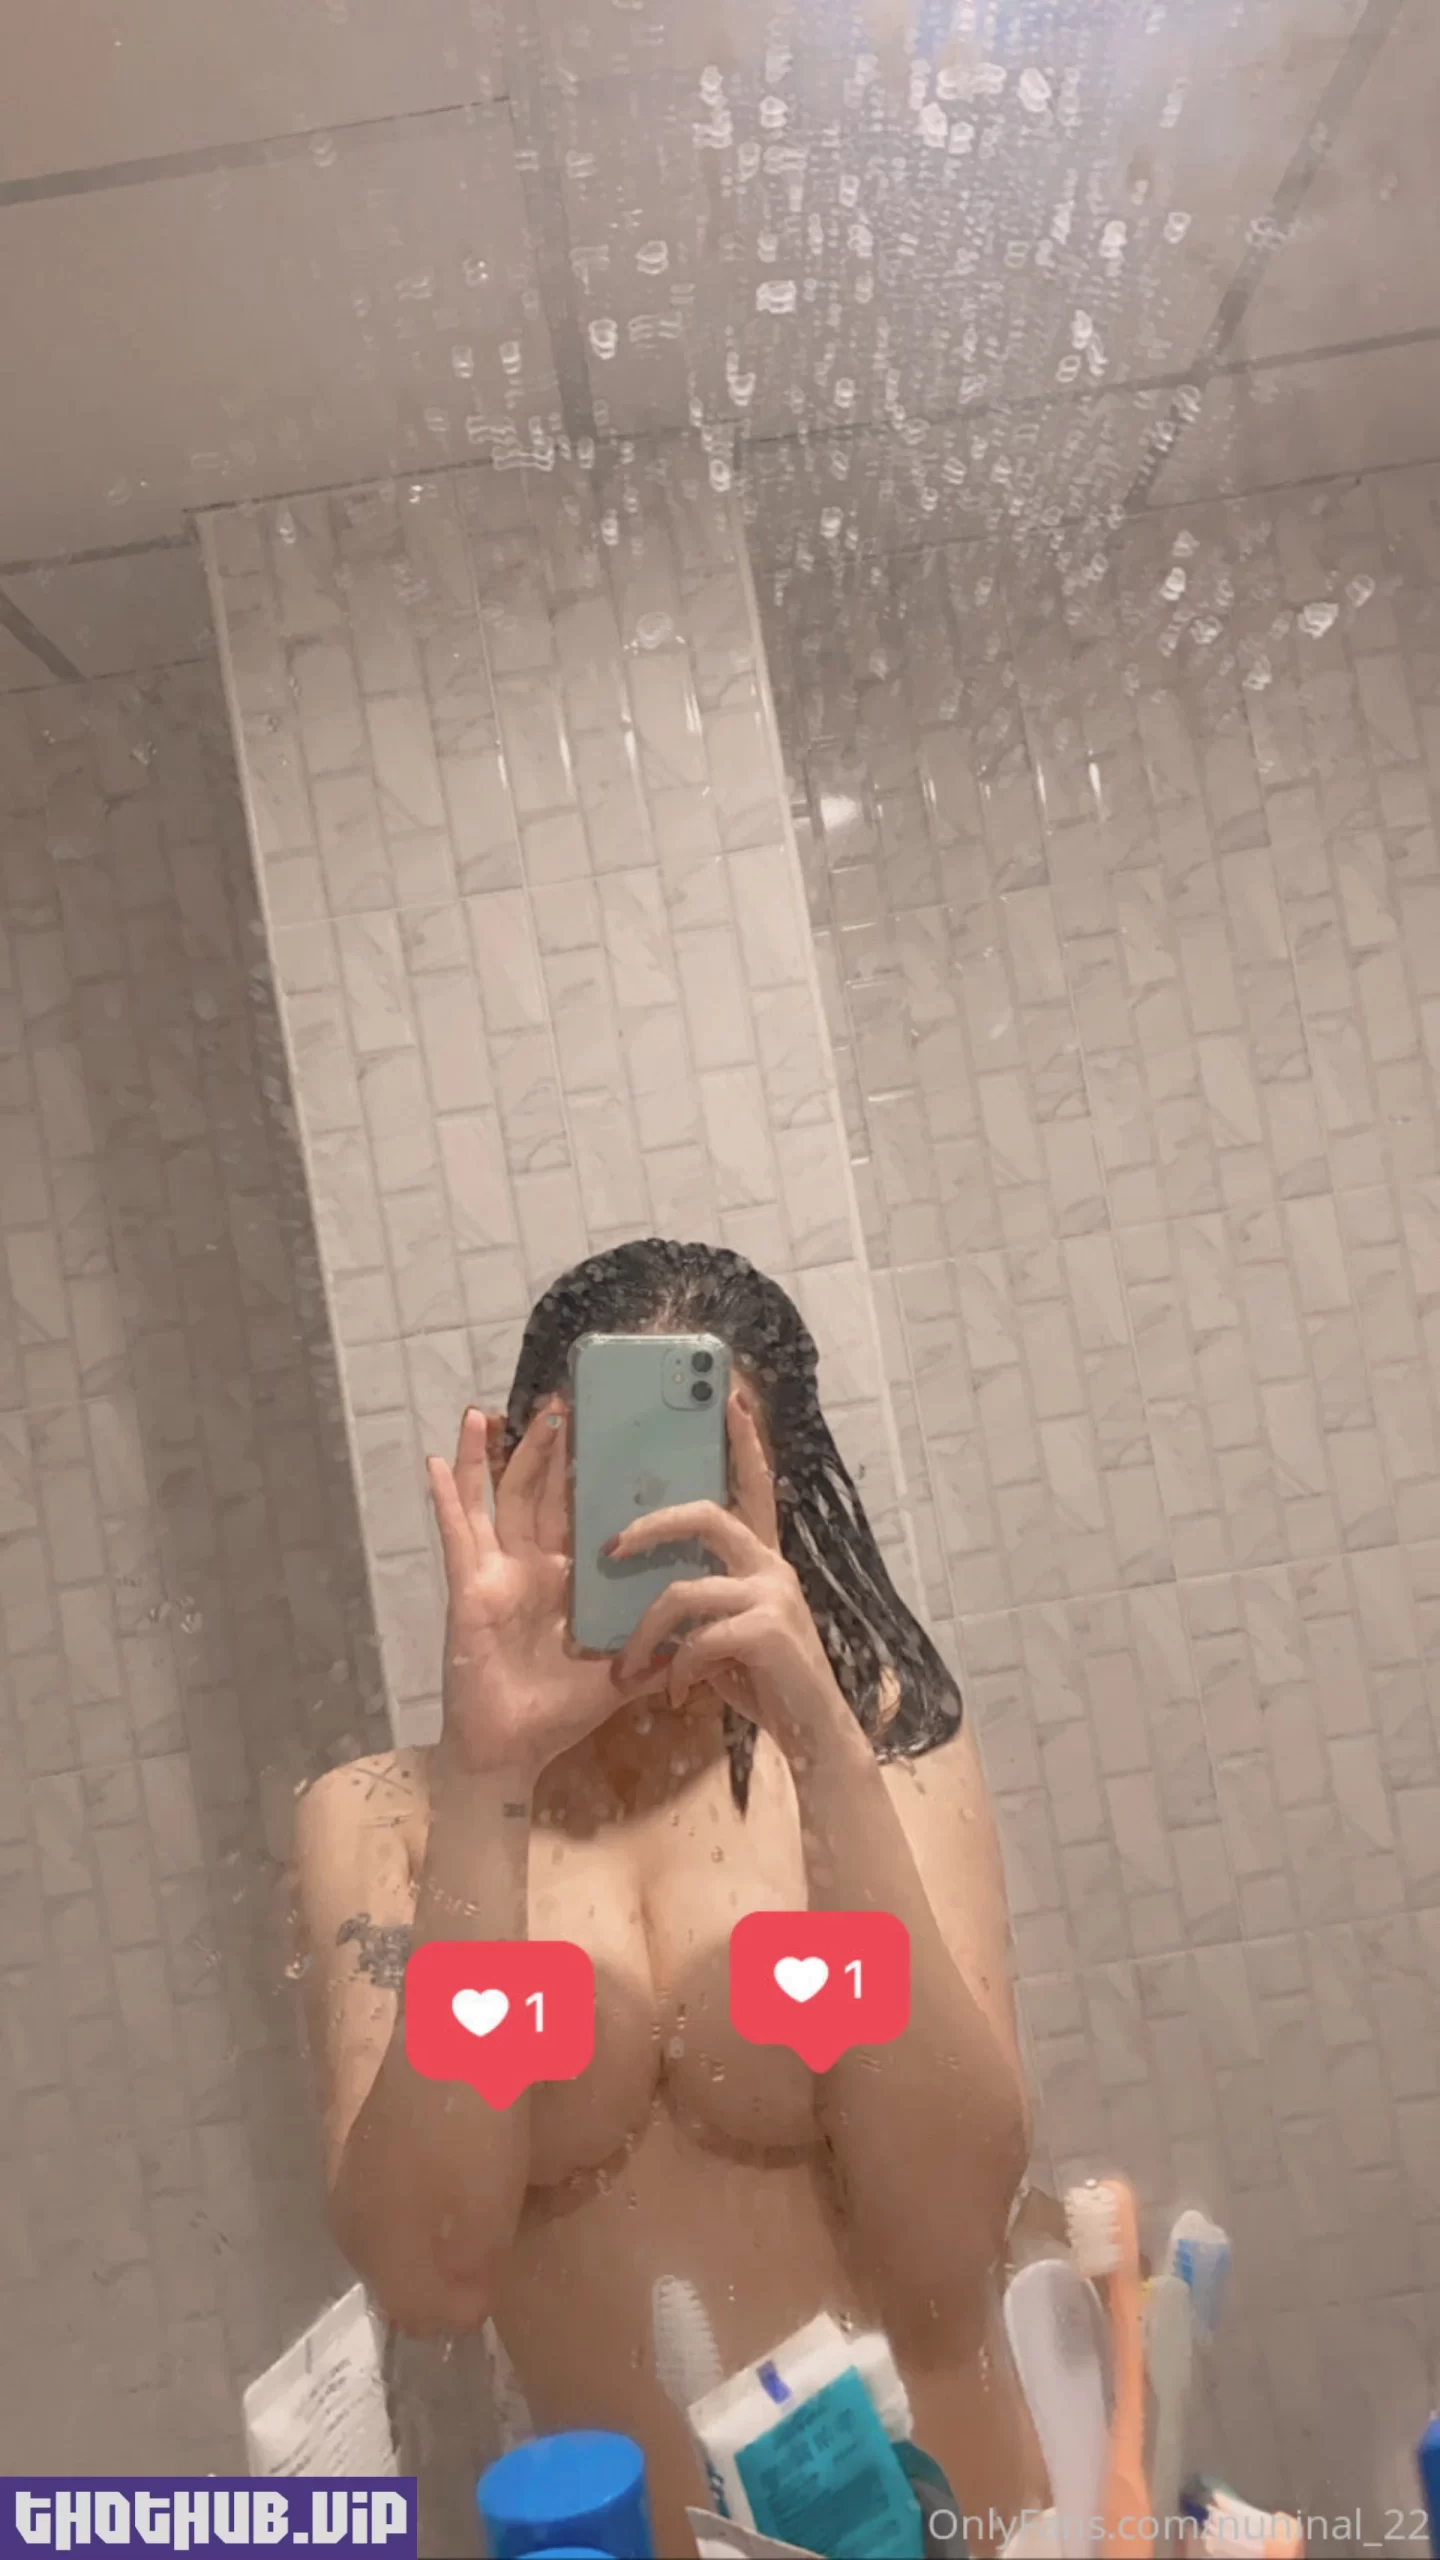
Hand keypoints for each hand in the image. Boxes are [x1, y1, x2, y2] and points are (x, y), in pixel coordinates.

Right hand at [426, 1402, 620, 1782]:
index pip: (574, 1514)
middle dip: (548, 1448)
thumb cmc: (556, 1714)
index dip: (584, 1474)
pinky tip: (435, 1460)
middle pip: (536, 1493)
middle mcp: (526, 1568)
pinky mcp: (469, 1587)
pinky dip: (445, 1497)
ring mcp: (494, 1574)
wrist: (511, 1753)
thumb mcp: (617, 1676)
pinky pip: (456, 1534)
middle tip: (563, 1399)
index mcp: (561, 1581)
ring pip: (495, 1500)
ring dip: (493, 1455)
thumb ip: (653, 1655)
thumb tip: (699, 1640)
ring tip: (494, 1409)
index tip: (601, 1431)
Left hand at [608, 1393, 851, 1760]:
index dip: (742, 1442)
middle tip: (608, 1548)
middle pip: (704, 1516)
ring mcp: (771, 1595)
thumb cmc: (766, 1681)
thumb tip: (649, 1595)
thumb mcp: (730, 1631)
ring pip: (682, 1591)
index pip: (753, 1487)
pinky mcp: (766, 1631)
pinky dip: (676, 1670)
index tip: (728, 1397)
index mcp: (762, 1559)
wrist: (814, 1732)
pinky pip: (696, 1638)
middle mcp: (771, 1566)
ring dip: (643, 1636)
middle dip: (649, 1527)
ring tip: (626, 1671)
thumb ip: (703, 1604)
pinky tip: (676, 1695)